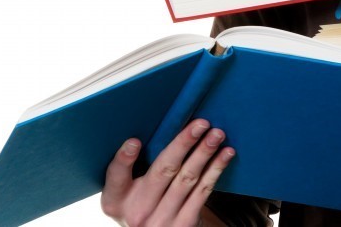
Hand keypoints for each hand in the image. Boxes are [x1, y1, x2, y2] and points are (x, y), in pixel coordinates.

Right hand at [101, 119, 234, 225]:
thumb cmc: (141, 204)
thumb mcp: (125, 193)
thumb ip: (132, 168)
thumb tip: (155, 126)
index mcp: (116, 200)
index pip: (115, 177)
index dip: (124, 159)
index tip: (135, 141)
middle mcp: (137, 211)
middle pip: (162, 171)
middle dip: (183, 144)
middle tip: (200, 124)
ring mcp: (162, 220)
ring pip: (187, 179)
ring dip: (204, 153)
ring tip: (216, 134)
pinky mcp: (184, 224)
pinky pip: (203, 192)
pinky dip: (215, 169)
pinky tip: (225, 154)